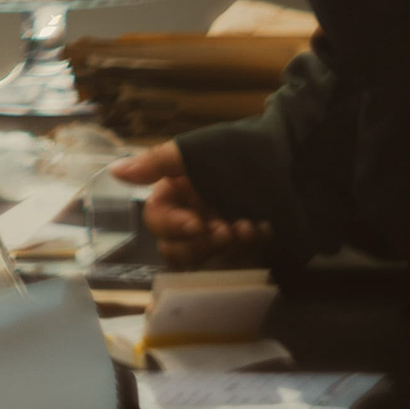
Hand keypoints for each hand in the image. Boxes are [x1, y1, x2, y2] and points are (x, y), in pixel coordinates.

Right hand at [111, 142, 272, 268]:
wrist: (295, 155)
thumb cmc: (239, 150)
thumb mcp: (195, 152)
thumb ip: (155, 164)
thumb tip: (114, 171)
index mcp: (177, 190)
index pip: (156, 218)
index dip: (172, 225)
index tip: (196, 223)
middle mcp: (193, 211)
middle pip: (175, 247)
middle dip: (198, 244)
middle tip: (222, 232)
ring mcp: (220, 227)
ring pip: (206, 257)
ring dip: (224, 246)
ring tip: (247, 227)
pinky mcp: (247, 240)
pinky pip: (239, 258)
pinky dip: (249, 246)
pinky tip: (263, 229)